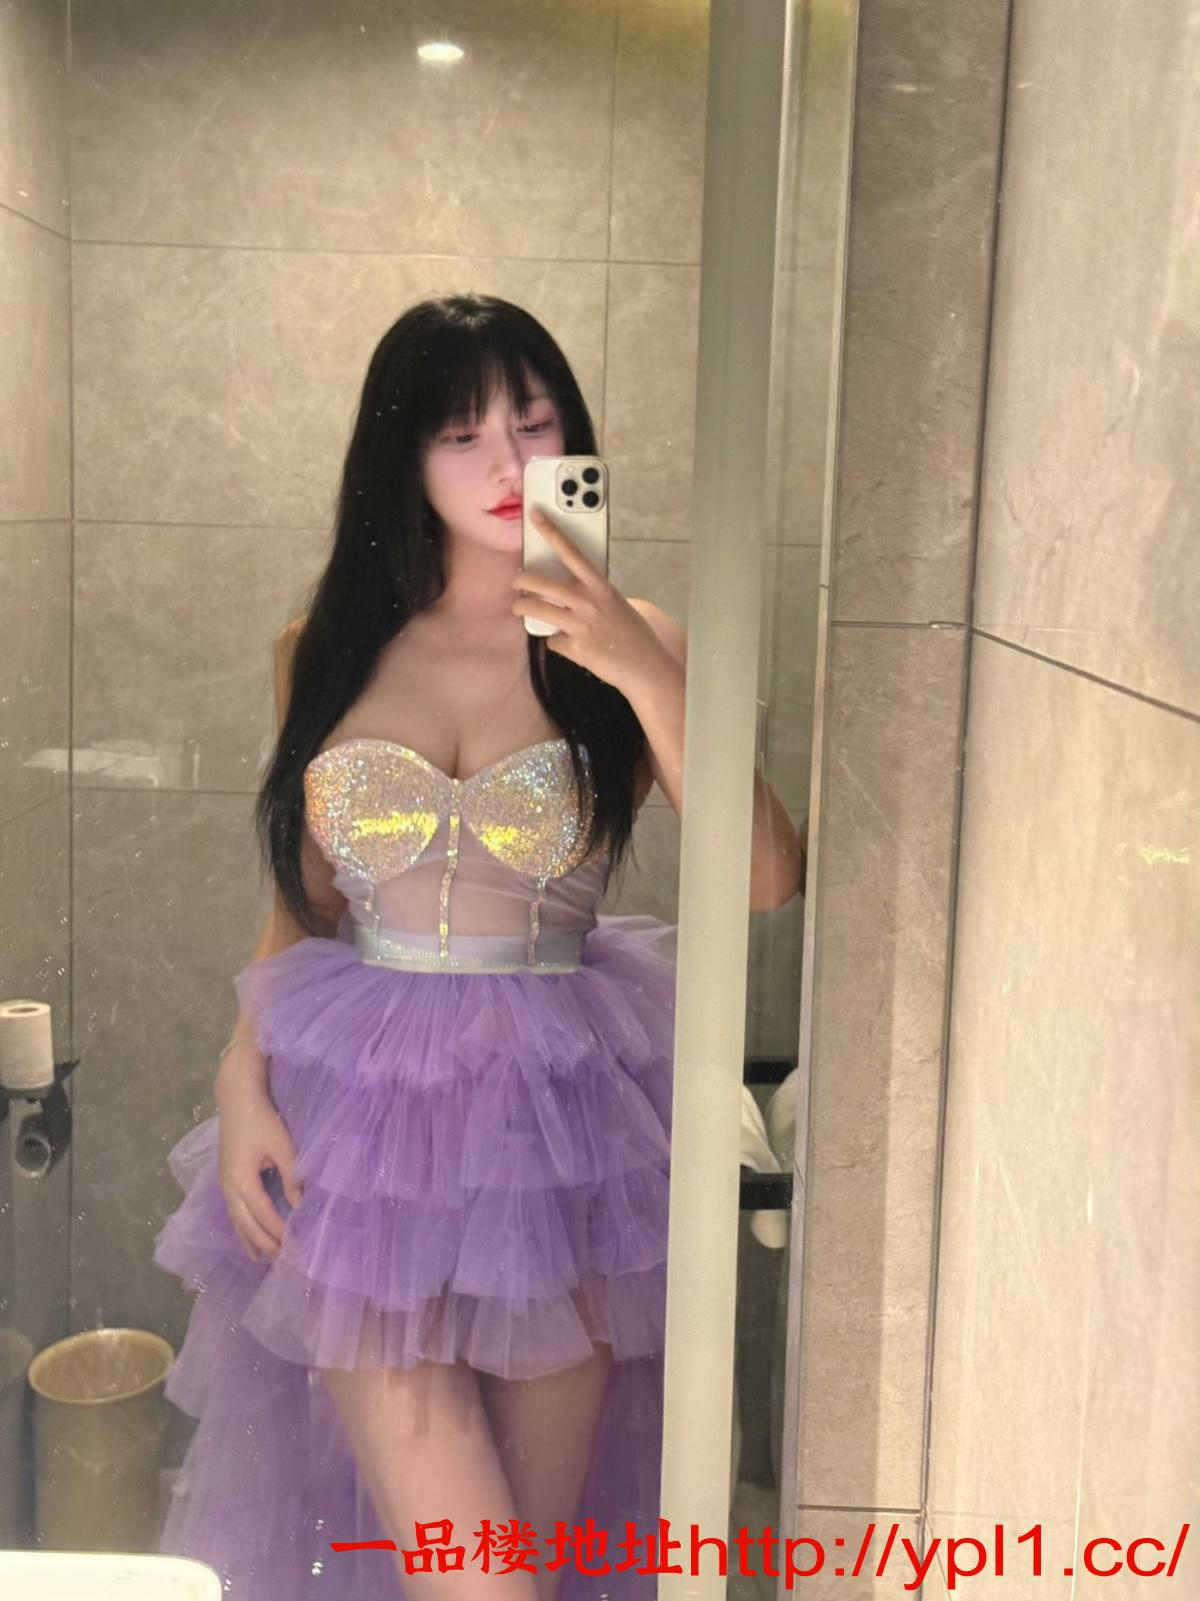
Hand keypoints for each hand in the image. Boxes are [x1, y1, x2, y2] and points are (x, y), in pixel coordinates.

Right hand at [216, 1083, 303, 1262]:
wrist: (237, 1098)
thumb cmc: (262, 1120)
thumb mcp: (282, 1147)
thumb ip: (291, 1177)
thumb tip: (300, 1206)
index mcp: (241, 1180)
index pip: (262, 1214)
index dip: (277, 1231)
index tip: (294, 1245)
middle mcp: (228, 1187)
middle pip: (246, 1223)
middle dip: (264, 1242)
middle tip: (282, 1260)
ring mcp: (224, 1183)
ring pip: (236, 1220)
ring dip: (250, 1239)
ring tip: (262, 1259)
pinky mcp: (225, 1178)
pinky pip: (233, 1211)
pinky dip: (241, 1227)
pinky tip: (247, 1237)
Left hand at [511, 507, 669, 694]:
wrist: (645, 666)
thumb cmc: (634, 634)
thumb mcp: (616, 604)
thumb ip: (593, 595)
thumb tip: (570, 593)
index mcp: (600, 586)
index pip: (571, 552)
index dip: (551, 531)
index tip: (535, 515)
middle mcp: (588, 602)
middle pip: (542, 583)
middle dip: (522, 580)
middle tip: (516, 581)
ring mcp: (580, 625)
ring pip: (536, 610)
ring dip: (522, 608)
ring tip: (519, 608)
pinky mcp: (574, 647)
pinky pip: (552, 640)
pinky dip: (556, 642)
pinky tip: (567, 644)